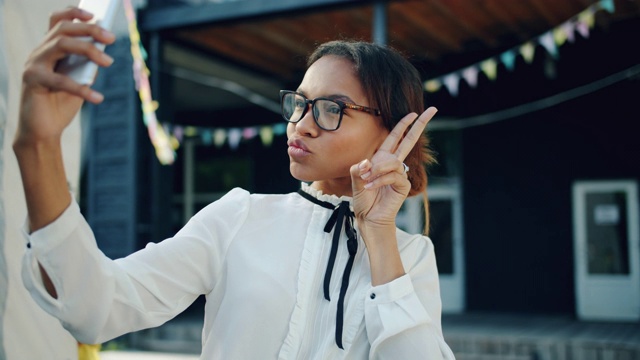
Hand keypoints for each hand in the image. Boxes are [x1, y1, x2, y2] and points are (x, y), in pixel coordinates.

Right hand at [15, 7, 114, 145]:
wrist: (43, 132)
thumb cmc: (61, 105)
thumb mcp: (79, 82)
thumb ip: (87, 66)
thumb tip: (103, 52)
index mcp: (49, 50)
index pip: (57, 22)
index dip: (74, 13)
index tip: (95, 14)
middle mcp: (38, 53)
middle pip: (63, 30)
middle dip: (89, 30)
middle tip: (111, 38)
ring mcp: (33, 65)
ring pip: (60, 45)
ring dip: (88, 50)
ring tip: (108, 62)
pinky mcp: (32, 81)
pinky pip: (60, 80)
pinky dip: (82, 89)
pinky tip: (98, 98)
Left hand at [350, 107, 436, 240]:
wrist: (368, 217)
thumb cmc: (363, 198)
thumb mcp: (355, 179)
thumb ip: (358, 168)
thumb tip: (368, 162)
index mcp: (383, 158)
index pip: (396, 137)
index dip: (404, 125)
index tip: (414, 112)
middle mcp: (394, 163)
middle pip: (410, 140)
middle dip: (420, 125)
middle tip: (432, 110)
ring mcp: (400, 174)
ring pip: (392, 161)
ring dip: (377, 169)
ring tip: (367, 180)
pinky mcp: (403, 185)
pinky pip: (393, 176)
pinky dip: (379, 180)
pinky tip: (370, 186)